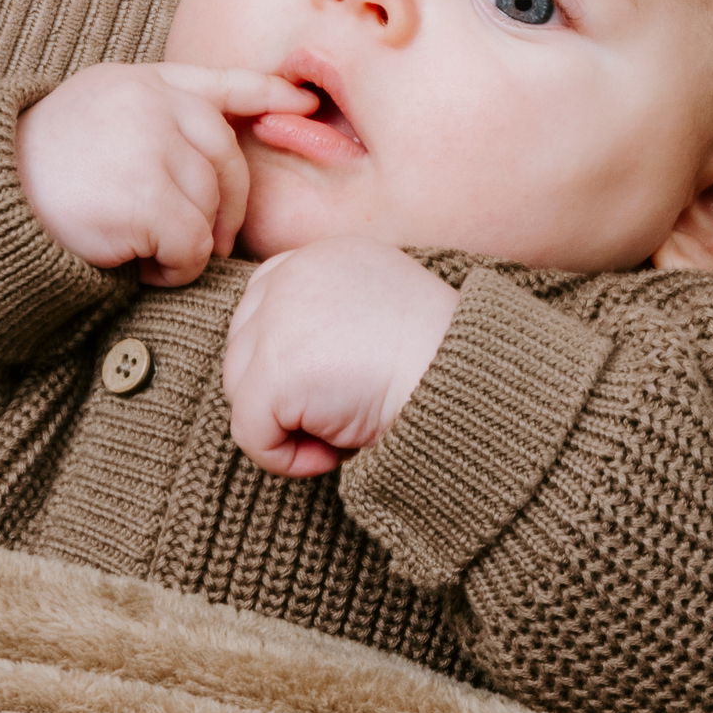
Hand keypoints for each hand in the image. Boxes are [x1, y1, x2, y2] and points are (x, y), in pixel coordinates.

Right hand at [16, 64, 313, 287]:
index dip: (265, 94)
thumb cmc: (36, 176)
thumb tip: (220, 151)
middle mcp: (149, 104)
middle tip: (206, 245)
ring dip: (192, 246)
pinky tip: (141, 269)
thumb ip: (151, 118)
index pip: (217, 83)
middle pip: (227, 159)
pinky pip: (192, 245)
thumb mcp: (94, 119)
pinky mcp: (144, 195)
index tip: (303, 103)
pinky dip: (176, 270)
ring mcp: (148, 145)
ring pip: (212, 207)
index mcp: (137, 82)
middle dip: (228, 210)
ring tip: (150, 255)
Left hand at [223, 241, 455, 477]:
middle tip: (343, 413)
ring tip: (344, 430)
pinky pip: (252, 434)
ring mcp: (280, 320)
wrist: (470, 384)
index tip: (333, 385)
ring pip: (242, 391)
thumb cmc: (444, 366)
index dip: (286, 354)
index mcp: (327, 254)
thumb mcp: (384, 319)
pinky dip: (285, 459)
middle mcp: (295, 273)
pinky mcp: (275, 372)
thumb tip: (291, 368)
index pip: (264, 302)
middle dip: (283, 393)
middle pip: (244, 348)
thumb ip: (335, 320)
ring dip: (286, 424)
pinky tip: (333, 454)